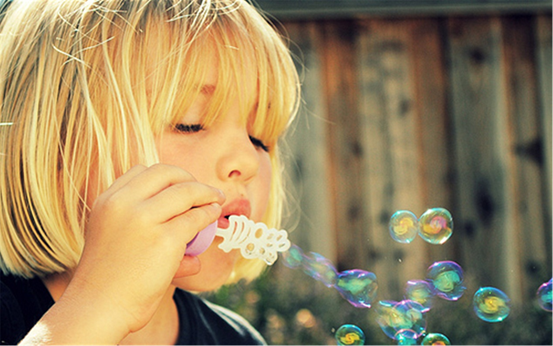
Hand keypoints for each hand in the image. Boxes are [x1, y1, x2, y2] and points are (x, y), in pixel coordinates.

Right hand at [65, 164, 224, 336]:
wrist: (98, 308)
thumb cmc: (106, 278)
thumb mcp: (112, 238)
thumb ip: (140, 224)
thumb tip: (169, 219)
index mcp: (107, 200)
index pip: (140, 171)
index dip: (166, 176)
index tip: (180, 185)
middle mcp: (123, 204)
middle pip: (165, 173)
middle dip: (188, 177)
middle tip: (203, 189)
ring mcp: (144, 219)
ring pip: (186, 192)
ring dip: (206, 192)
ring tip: (216, 199)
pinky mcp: (165, 239)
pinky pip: (196, 218)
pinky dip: (209, 213)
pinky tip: (213, 215)